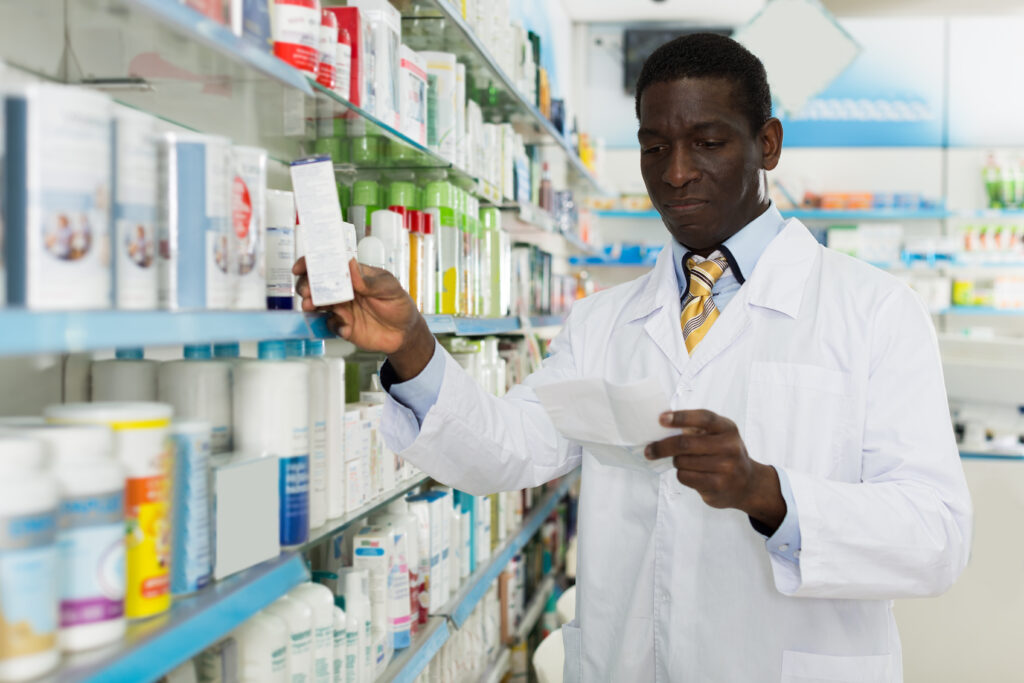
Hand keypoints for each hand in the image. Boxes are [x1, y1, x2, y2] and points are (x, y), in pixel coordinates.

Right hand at [293, 258, 434, 378]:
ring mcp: (341, 308)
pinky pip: (330, 325)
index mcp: (353, 275)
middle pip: (316, 284)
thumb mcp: (389, 288)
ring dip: (311, 304)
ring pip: (317, 303)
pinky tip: (346, 328)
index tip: (300, 267)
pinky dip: (334, 325)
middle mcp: (343, 290)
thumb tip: (350, 265)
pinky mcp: (342, 326)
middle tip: (307, 291)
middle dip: (307, 285)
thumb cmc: (398, 304)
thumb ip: (369, 280)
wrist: (405, 333)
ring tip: (311, 306)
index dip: (311, 263)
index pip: (329, 264)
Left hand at [644, 409, 785, 531]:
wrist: (748, 484)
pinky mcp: (718, 485)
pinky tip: (692, 473)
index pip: (703, 418)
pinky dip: (682, 474)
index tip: (661, 419)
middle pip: (685, 443)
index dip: (681, 417)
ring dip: (676, 461)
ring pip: (682, 461)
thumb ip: (696, 428)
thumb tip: (662, 424)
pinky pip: (685, 476)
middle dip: (662, 446)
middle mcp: (729, 446)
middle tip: (649, 449)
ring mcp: (725, 468)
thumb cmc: (724, 454)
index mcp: (727, 428)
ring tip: (685, 462)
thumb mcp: (718, 435)